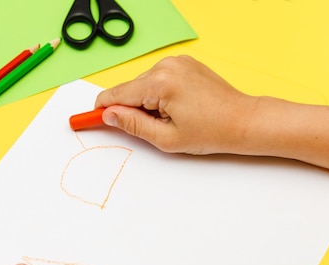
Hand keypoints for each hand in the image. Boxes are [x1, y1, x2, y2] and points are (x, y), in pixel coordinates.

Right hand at [94, 55, 256, 154]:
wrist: (243, 120)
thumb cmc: (210, 132)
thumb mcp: (165, 138)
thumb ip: (131, 124)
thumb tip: (108, 115)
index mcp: (160, 83)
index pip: (116, 95)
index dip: (100, 109)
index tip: (86, 118)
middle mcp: (166, 66)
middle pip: (128, 89)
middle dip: (128, 109)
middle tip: (149, 129)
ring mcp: (176, 62)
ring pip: (141, 85)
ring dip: (145, 102)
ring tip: (169, 118)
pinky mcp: (183, 63)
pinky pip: (156, 79)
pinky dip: (157, 94)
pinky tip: (174, 107)